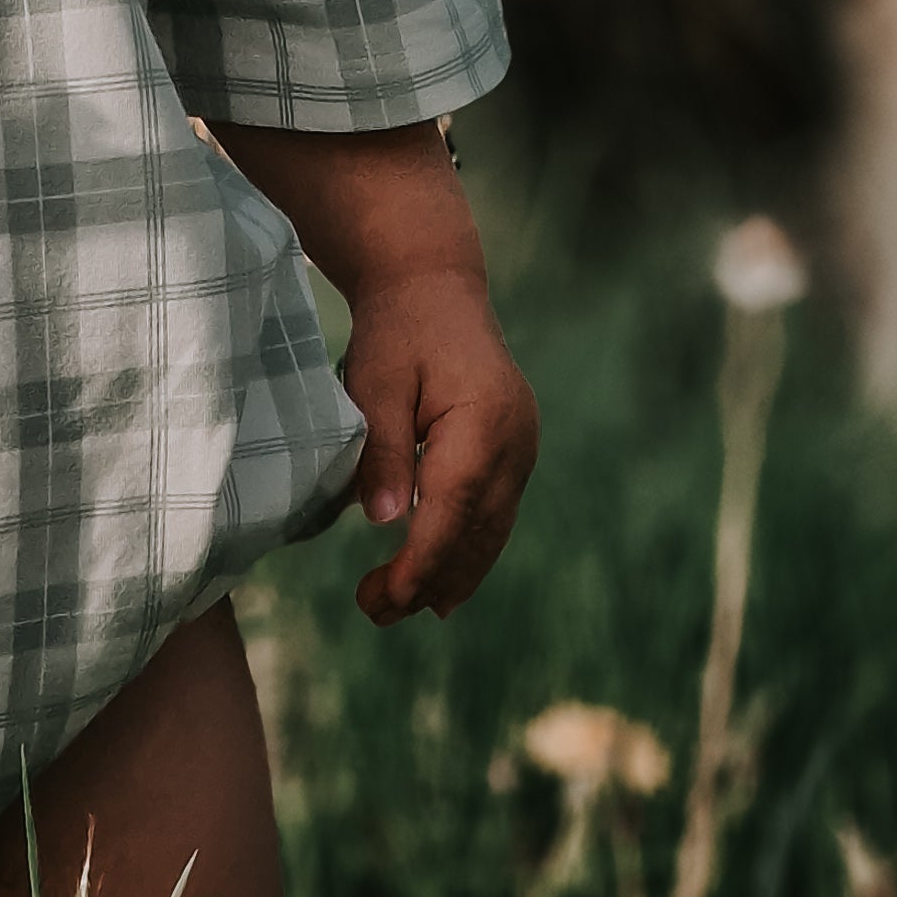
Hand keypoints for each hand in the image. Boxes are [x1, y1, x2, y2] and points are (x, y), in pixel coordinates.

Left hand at [339, 262, 539, 627]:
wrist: (435, 283)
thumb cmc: (398, 329)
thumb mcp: (377, 382)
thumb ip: (384, 450)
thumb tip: (384, 523)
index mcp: (484, 422)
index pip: (453, 512)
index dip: (420, 565)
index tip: (384, 600)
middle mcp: (515, 441)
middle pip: (477, 532)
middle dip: (429, 581)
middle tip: (374, 612)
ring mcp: (523, 446)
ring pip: (493, 530)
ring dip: (451, 575)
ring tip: (402, 610)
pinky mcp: (515, 449)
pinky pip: (497, 513)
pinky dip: (471, 549)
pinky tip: (444, 582)